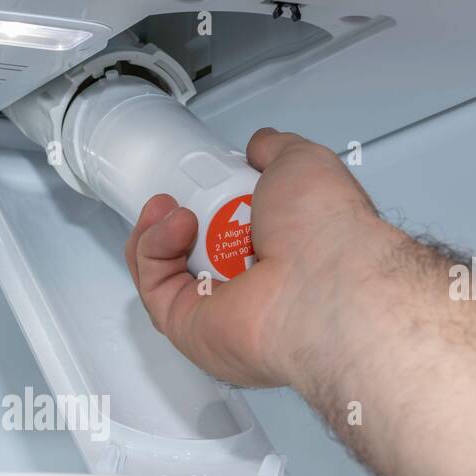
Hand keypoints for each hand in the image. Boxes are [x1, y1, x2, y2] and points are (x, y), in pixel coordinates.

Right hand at [124, 127, 389, 388]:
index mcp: (280, 253)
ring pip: (164, 271)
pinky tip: (176, 225)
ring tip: (175, 207)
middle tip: (179, 193)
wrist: (320, 280)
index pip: (230, 233)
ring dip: (158, 232)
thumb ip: (276, 151)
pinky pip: (153, 288)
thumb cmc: (323, 229)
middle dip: (176, 216)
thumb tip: (258, 147)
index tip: (200, 178)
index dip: (208, 203)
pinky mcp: (187, 327)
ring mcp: (216, 311)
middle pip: (190, 252)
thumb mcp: (303, 162)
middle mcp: (249, 287)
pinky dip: (153, 251)